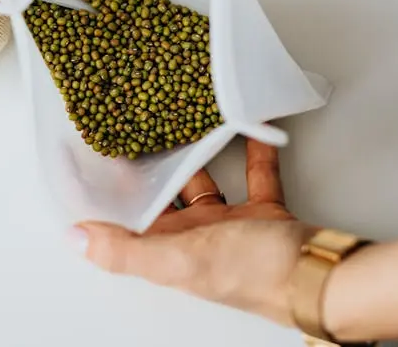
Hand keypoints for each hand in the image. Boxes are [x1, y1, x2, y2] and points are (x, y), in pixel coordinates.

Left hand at [75, 139, 317, 326]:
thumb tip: (75, 238)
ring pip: (205, 181)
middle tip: (129, 128)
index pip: (123, 222)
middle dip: (146, 167)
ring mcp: (229, 227)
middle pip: (161, 197)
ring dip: (196, 154)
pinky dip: (252, 150)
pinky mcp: (264, 213)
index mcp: (168, 251)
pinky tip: (246, 126)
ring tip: (180, 121)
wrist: (322, 276)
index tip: (82, 162)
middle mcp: (194, 240)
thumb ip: (126, 250)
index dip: (102, 197)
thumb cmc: (256, 274)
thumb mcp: (181, 259)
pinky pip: (254, 174)